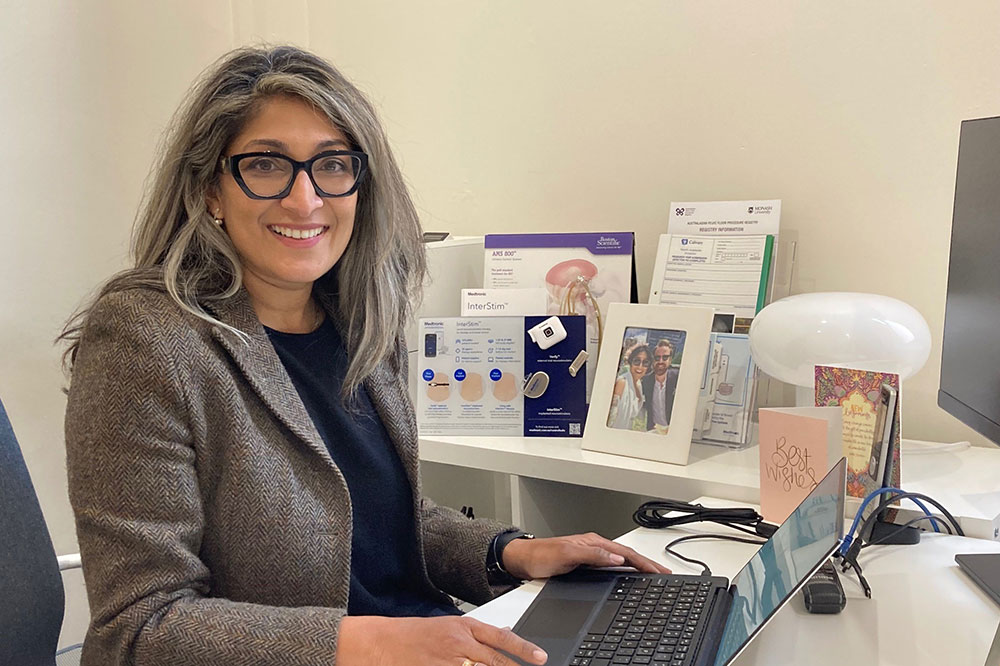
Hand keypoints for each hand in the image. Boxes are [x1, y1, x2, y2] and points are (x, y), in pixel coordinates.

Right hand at [337, 615, 546, 665]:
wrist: (382, 643)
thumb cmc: (414, 634)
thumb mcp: (448, 626)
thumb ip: (476, 634)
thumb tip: (504, 635)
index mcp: (463, 627)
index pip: (500, 638)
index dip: (523, 649)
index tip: (540, 657)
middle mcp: (459, 644)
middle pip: (495, 661)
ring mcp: (449, 662)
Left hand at [501, 532, 670, 579]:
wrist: (522, 560)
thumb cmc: (540, 555)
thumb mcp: (566, 554)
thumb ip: (591, 555)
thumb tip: (615, 558)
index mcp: (593, 542)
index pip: (624, 553)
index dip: (643, 563)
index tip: (658, 571)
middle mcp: (593, 547)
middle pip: (627, 556)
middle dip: (647, 564)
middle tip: (664, 573)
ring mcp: (590, 555)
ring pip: (621, 561)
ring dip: (638, 567)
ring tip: (653, 575)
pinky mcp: (585, 565)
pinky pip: (612, 567)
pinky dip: (625, 571)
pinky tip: (629, 577)